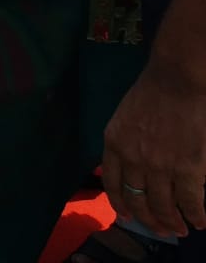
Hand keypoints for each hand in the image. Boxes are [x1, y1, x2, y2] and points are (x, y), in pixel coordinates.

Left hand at [103, 57, 205, 236]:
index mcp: (114, 145)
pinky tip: (200, 221)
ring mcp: (160, 166)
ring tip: (180, 228)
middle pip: (139, 201)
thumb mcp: (123, 119)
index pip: (113, 185)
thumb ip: (123, 144)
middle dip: (150, 220)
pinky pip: (191, 202)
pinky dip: (196, 216)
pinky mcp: (188, 168)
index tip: (129, 217)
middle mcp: (133, 159)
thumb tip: (127, 170)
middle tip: (161, 229)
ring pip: (164, 206)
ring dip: (173, 222)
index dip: (122, 206)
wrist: (176, 80)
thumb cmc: (151, 94)